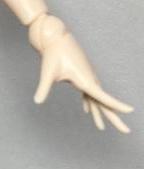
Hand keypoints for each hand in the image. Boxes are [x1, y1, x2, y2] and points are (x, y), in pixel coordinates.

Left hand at [30, 14, 132, 132]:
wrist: (54, 37)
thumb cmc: (52, 53)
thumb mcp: (47, 72)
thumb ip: (44, 88)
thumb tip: (37, 101)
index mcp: (85, 80)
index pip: (103, 97)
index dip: (117, 105)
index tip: (130, 110)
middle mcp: (89, 79)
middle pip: (104, 102)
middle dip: (114, 117)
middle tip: (126, 131)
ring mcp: (86, 77)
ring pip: (97, 99)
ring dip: (100, 113)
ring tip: (101, 128)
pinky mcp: (80, 75)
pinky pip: (88, 92)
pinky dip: (89, 103)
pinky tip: (87, 111)